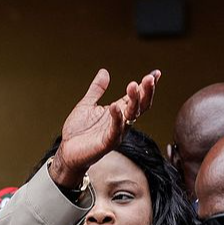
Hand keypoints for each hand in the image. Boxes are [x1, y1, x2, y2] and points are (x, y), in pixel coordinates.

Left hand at [52, 69, 160, 188]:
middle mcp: (121, 121)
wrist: (67, 152)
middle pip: (140, 105)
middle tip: (149, 78)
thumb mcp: (87, 105)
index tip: (156, 73)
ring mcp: (116, 132)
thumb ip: (97, 90)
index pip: (137, 97)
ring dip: (134, 101)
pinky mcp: (107, 143)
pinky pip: (115, 130)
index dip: (146, 86)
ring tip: (134, 86)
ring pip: (131, 116)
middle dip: (146, 92)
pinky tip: (115, 106)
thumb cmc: (78, 131)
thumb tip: (104, 72)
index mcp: (118, 112)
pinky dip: (116, 118)